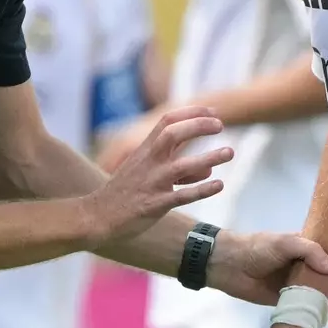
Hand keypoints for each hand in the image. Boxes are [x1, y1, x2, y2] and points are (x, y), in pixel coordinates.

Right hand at [86, 106, 231, 241]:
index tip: (213, 111)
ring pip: (183, 165)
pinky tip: (219, 184)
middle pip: (174, 133)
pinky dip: (202, 190)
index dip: (191, 112)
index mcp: (144, 149)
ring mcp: (152, 182)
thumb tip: (209, 167)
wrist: (97, 216)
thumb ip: (178, 166)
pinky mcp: (155, 204)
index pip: (167, 121)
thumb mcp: (145, 171)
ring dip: (209, 157)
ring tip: (229, 152)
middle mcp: (149, 162)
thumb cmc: (124, 192)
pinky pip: (182, 195)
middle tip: (221, 125)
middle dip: (198, 125)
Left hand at [206, 230, 327, 305]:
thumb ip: (309, 251)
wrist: (229, 266)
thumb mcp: (285, 243)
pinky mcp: (287, 300)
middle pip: (327, 276)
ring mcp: (297, 284)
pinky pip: (305, 306)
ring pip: (319, 292)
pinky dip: (315, 310)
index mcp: (306, 248)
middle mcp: (305, 266)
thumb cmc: (258, 248)